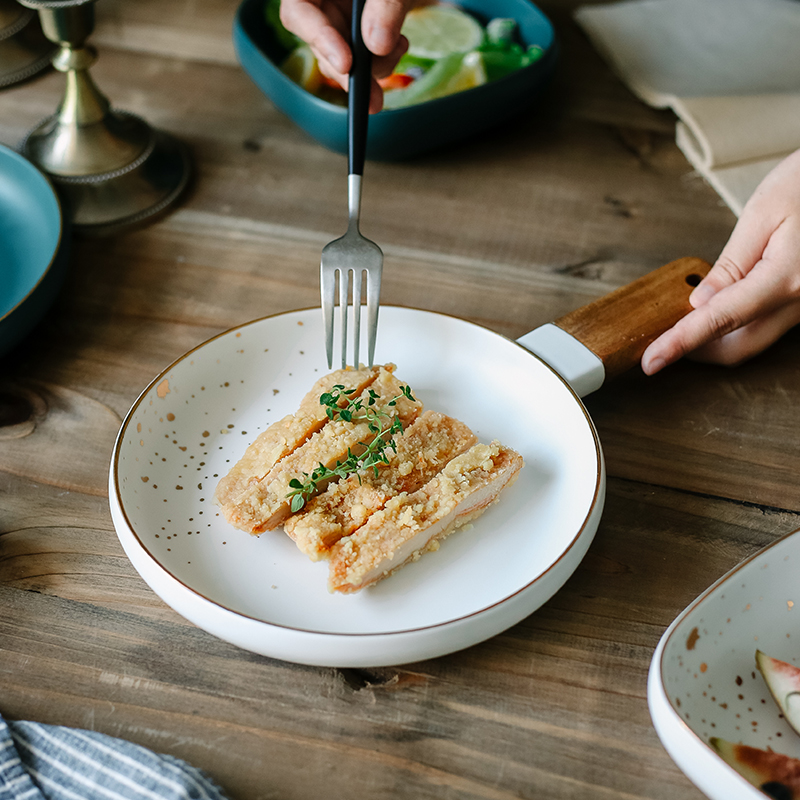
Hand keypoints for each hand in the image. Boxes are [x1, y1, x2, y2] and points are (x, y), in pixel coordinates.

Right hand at [279, 0, 414, 112]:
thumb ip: (384, 7)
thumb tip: (376, 46)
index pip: (298, 10)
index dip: (318, 37)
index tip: (346, 64)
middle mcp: (322, 0)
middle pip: (318, 41)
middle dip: (347, 72)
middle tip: (372, 99)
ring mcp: (335, 16)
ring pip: (337, 59)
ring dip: (370, 69)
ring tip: (399, 48)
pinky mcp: (352, 33)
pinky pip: (356, 61)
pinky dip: (379, 64)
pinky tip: (399, 46)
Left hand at [642, 148, 799, 374]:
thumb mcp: (763, 213)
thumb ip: (731, 263)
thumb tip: (700, 302)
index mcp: (788, 278)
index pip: (721, 320)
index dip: (681, 343)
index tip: (652, 360)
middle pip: (738, 348)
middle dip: (695, 351)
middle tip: (658, 342)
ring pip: (752, 342)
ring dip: (714, 340)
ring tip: (682, 323)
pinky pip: (764, 327)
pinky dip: (734, 328)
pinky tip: (712, 310)